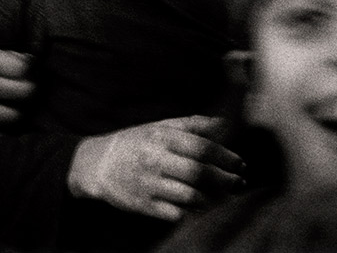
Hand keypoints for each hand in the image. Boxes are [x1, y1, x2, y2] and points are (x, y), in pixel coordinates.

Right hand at [68, 115, 245, 220]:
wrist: (97, 164)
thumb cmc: (136, 142)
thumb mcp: (161, 126)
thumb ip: (193, 124)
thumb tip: (225, 123)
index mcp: (162, 137)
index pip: (202, 146)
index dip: (225, 156)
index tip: (240, 163)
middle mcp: (155, 160)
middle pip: (199, 172)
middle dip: (225, 179)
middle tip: (239, 182)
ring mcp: (149, 184)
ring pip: (190, 196)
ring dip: (214, 199)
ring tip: (226, 196)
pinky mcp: (144, 206)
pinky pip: (176, 214)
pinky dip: (195, 213)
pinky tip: (206, 208)